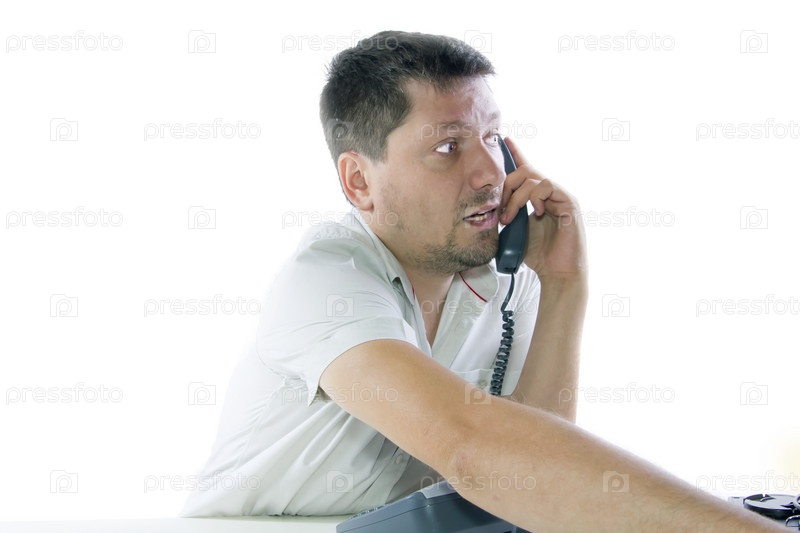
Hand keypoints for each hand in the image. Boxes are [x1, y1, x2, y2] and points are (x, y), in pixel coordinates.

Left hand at [499, 137, 586, 282]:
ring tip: (510, 218)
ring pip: (533, 178)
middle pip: (524, 172)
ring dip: (515, 198)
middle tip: (500, 210)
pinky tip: (534, 214)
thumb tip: (490, 208)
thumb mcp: (515, 232)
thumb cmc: (540, 256)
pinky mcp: (569, 202)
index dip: (515, 154)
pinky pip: (547, 186)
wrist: (558, 273)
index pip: (526, 170)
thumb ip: (508, 215)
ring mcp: (561, 196)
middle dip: (506, 187)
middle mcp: (551, 193)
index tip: (503, 140)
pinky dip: (534, 198)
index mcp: (538, 198)